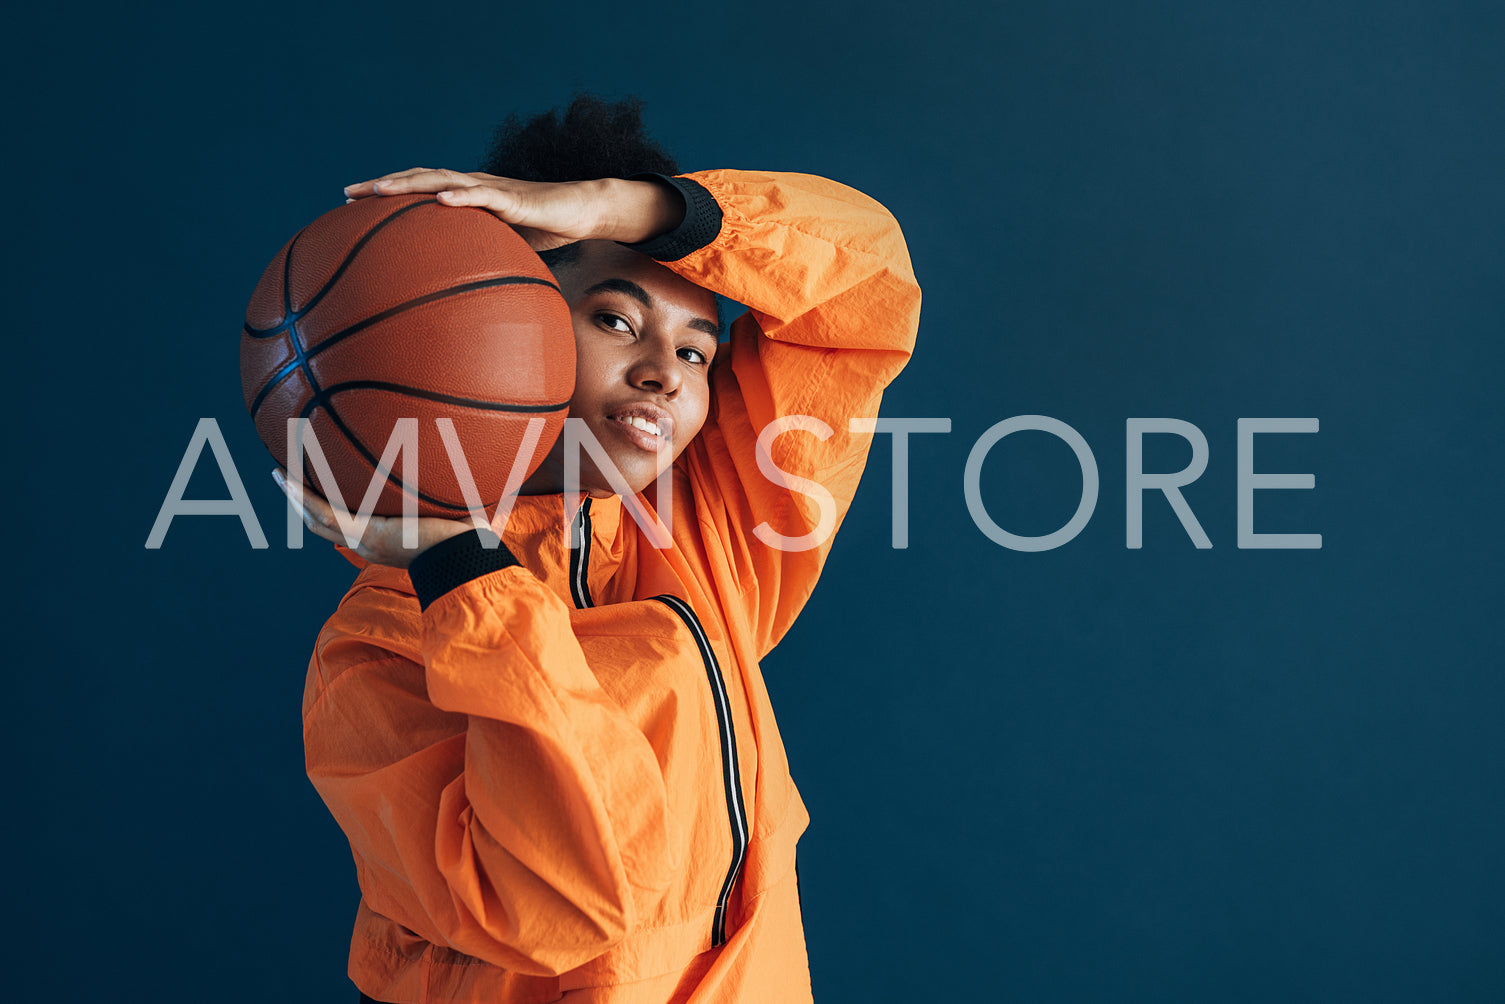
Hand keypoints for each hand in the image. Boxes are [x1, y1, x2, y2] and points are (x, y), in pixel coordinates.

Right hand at [273, 468, 477, 568]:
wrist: (470, 554)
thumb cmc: (470, 540)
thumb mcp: (452, 515)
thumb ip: (451, 498)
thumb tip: (478, 476)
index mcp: (384, 542)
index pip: (349, 528)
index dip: (332, 513)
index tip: (320, 494)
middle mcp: (368, 544)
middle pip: (325, 525)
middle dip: (305, 505)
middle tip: (289, 482)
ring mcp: (363, 540)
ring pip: (318, 518)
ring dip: (296, 497)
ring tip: (278, 474)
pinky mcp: (365, 534)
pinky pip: (325, 513)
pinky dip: (302, 496)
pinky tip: (285, 478)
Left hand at [342, 169, 683, 250]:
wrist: (581, 211)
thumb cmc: (543, 230)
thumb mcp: (503, 250)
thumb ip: (478, 265)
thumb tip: (459, 303)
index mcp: (465, 197)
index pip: (417, 192)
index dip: (385, 196)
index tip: (350, 205)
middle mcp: (471, 186)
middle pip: (418, 179)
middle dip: (383, 186)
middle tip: (348, 195)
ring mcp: (490, 188)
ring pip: (442, 179)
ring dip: (410, 183)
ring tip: (382, 190)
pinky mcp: (514, 197)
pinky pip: (485, 195)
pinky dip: (462, 195)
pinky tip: (442, 199)